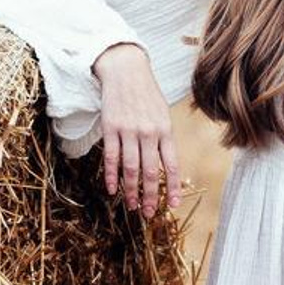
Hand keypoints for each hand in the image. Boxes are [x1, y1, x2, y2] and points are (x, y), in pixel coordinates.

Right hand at [95, 42, 186, 218]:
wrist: (126, 70)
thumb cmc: (147, 95)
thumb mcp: (162, 115)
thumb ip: (164, 140)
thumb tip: (166, 168)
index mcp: (165, 130)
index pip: (172, 165)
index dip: (173, 187)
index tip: (173, 205)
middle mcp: (149, 132)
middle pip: (150, 172)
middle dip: (150, 196)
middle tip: (148, 213)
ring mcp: (129, 130)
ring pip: (130, 168)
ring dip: (131, 190)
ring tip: (132, 206)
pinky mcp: (110, 128)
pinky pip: (111, 157)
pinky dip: (111, 175)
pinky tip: (111, 188)